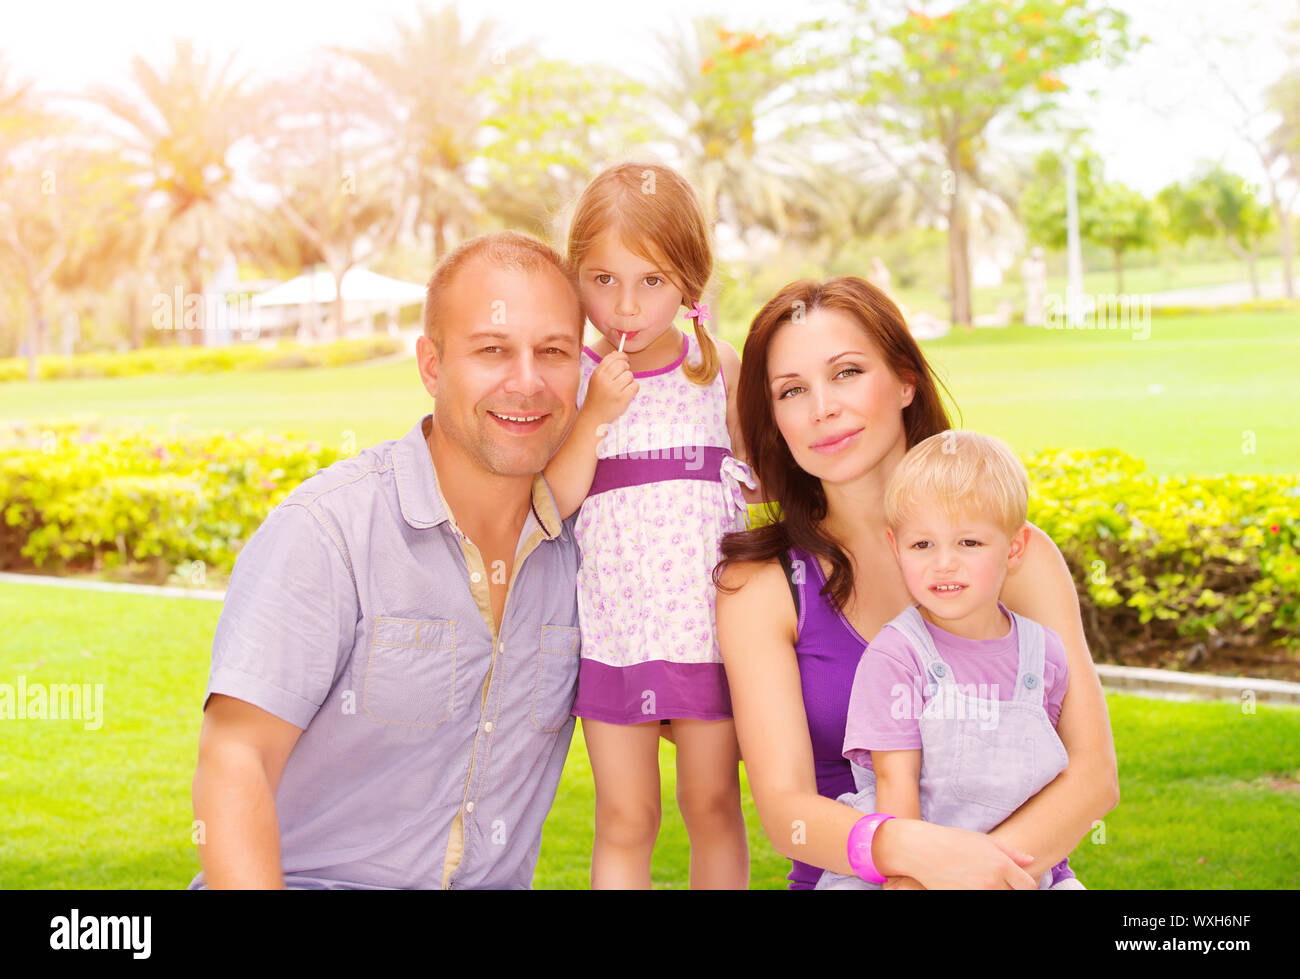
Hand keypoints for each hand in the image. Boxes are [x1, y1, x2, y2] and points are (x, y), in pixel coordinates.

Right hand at [584, 351, 637, 425]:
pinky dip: (633, 390)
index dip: (622, 357)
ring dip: (629, 381)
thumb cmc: (597, 397)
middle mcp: (605, 380)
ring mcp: (614, 389)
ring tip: (621, 388)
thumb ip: (606, 367)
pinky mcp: (622, 398)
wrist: (593, 417)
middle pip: (623, 365)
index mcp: (598, 373)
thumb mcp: (596, 379)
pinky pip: (635, 386)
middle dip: (626, 369)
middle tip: (623, 377)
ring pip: (630, 375)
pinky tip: (626, 394)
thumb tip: (617, 353)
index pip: (613, 357)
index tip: (625, 360)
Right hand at [876, 819, 1037, 889]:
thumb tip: (1030, 861)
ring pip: (999, 899)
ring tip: (984, 884)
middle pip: (1014, 895)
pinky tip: (971, 886)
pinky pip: (979, 901)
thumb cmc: (952, 841)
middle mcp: (992, 881)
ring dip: (995, 892)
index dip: (1025, 886)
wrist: (921, 849)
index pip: (1028, 885)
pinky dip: (980, 895)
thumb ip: (1010, 852)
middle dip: (1009, 889)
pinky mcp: (962, 898)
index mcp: (1000, 864)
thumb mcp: (984, 841)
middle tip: (999, 883)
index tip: (1018, 884)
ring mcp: (976, 893)